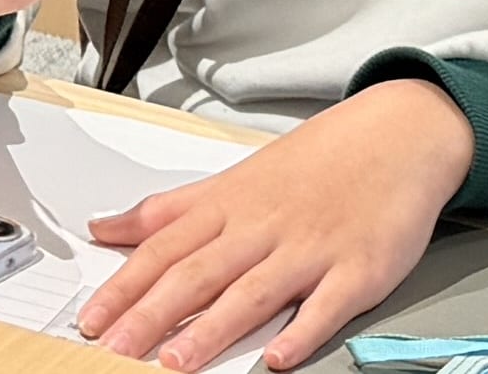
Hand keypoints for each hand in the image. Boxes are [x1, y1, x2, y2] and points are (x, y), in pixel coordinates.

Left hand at [75, 79, 471, 366]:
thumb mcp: (232, 180)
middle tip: (116, 349)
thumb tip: (105, 228)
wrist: (395, 136)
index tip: (93, 319)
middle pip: (197, 273)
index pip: (163, 248)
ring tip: (176, 362)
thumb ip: (168, 210)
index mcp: (229, 205)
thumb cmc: (314, 165)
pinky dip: (302, 331)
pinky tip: (278, 358)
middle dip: (151, 314)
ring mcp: (311, 249)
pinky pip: (327, 305)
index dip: (124, 286)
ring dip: (212, 329)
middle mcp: (263, 227)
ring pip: (253, 292)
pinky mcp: (358, 269)